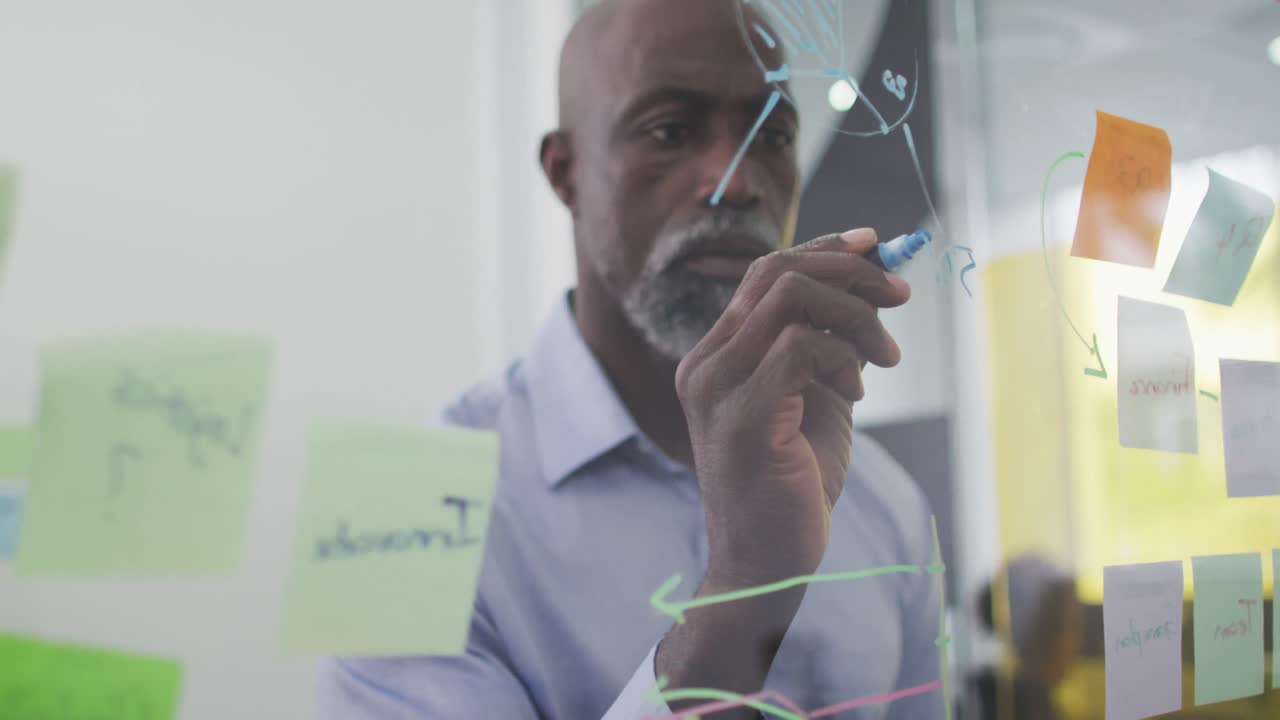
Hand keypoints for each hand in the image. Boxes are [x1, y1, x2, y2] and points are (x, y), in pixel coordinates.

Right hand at [674, 228, 909, 589]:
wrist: (766, 562)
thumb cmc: (794, 483)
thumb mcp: (817, 397)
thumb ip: (831, 344)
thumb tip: (872, 284)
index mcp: (717, 354)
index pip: (766, 274)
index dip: (823, 249)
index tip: (876, 245)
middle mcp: (706, 363)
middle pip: (777, 273)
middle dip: (850, 272)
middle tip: (899, 297)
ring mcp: (717, 388)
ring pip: (790, 300)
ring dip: (855, 317)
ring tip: (883, 359)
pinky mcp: (742, 416)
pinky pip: (798, 347)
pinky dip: (840, 357)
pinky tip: (854, 392)